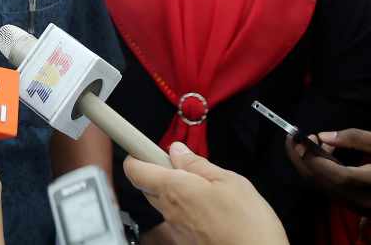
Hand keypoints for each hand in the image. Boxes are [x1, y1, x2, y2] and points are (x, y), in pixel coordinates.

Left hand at [123, 142, 287, 244]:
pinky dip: (187, 210)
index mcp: (173, 188)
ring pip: (164, 202)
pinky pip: (177, 219)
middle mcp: (168, 210)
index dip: (135, 155)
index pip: (134, 169)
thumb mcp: (229, 180)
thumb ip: (198, 164)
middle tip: (185, 167)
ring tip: (205, 189)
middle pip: (148, 184)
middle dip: (160, 172)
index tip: (142, 146)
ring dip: (176, 192)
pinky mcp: (185, 241)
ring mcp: (175, 228)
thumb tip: (178, 151)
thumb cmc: (247, 225)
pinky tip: (210, 210)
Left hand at [286, 128, 370, 215]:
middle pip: (325, 183)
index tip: (305, 138)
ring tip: (314, 141)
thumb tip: (324, 136)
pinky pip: (329, 189)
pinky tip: (324, 153)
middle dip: (304, 159)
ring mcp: (358, 204)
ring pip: (324, 187)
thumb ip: (356, 138)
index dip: (318, 159)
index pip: (340, 176)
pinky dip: (319, 171)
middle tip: (295, 137)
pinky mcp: (354, 204)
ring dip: (310, 164)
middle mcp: (364, 198)